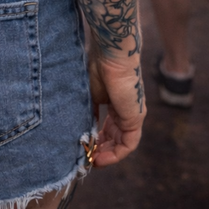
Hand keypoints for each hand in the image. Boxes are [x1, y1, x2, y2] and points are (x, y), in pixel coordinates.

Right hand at [89, 51, 144, 166]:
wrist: (112, 54)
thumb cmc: (99, 66)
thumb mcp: (89, 93)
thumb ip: (88, 110)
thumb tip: (81, 128)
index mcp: (115, 103)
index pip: (108, 127)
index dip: (96, 138)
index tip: (84, 145)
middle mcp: (126, 111)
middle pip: (115, 138)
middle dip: (100, 149)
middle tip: (85, 156)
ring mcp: (132, 116)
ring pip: (121, 143)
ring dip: (106, 154)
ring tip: (91, 160)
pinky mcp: (135, 119)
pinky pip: (128, 144)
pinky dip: (115, 154)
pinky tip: (100, 157)